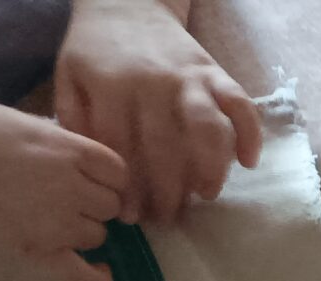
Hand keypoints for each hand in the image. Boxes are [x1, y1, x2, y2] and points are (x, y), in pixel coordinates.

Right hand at [0, 105, 125, 280]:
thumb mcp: (14, 120)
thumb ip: (52, 138)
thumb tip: (73, 148)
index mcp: (66, 149)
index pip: (117, 170)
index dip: (108, 176)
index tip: (94, 179)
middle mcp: (71, 186)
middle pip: (110, 204)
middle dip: (95, 203)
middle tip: (70, 200)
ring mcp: (58, 223)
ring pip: (97, 235)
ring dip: (84, 231)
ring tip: (58, 223)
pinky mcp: (40, 253)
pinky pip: (85, 276)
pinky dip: (97, 278)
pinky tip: (102, 273)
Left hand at [56, 0, 262, 224]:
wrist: (126, 0)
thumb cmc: (95, 48)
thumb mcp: (69, 77)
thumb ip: (76, 119)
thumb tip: (96, 169)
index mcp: (110, 85)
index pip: (120, 147)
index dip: (127, 187)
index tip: (131, 216)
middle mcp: (152, 82)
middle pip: (165, 148)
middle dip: (167, 192)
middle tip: (166, 219)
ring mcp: (188, 77)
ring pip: (207, 129)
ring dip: (211, 168)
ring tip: (206, 195)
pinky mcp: (215, 71)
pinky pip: (241, 104)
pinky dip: (250, 134)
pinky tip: (248, 162)